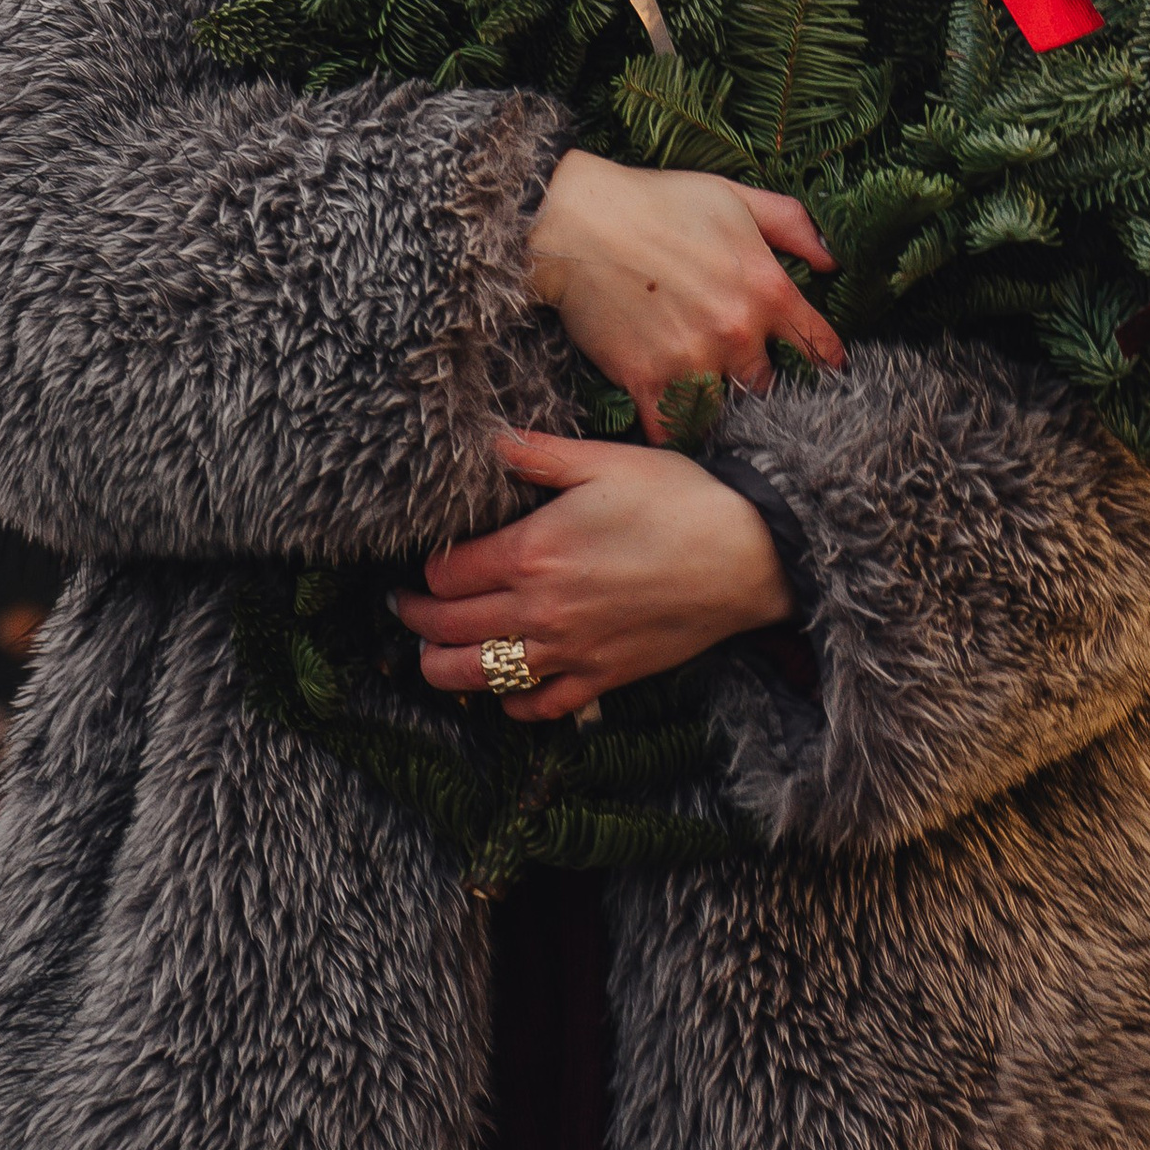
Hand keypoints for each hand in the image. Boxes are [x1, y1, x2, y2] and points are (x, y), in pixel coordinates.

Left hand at [393, 428, 792, 721]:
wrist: (747, 557)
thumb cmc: (679, 499)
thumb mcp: (604, 460)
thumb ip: (538, 453)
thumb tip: (488, 441)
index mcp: (533, 551)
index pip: (446, 575)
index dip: (425, 570)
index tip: (420, 563)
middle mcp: (540, 610)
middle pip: (449, 629)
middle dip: (416, 620)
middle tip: (403, 608)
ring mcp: (569, 651)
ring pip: (479, 678)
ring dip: (442, 670)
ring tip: (431, 655)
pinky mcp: (602, 678)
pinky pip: (539, 707)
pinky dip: (511, 704)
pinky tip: (503, 690)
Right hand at [526, 148, 842, 438]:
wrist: (577, 222)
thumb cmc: (657, 202)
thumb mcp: (735, 197)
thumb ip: (792, 225)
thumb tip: (834, 260)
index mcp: (766, 287)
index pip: (817, 343)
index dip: (824, 360)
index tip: (822, 372)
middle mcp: (737, 331)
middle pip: (770, 385)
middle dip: (762, 384)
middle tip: (751, 385)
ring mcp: (692, 360)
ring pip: (726, 410)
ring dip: (721, 409)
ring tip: (714, 406)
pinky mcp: (648, 380)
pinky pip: (674, 428)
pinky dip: (676, 430)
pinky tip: (676, 421)